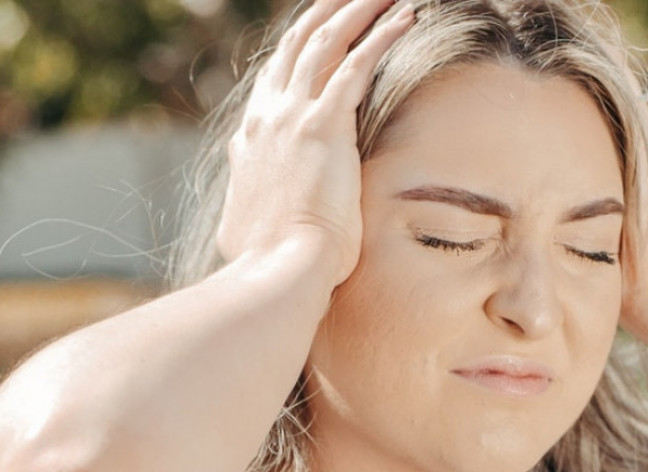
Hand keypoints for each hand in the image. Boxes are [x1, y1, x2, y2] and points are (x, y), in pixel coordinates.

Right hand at [215, 0, 413, 283]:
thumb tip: (242, 215)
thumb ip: (248, 206)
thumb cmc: (271, 264)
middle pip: (296, 47)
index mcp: (251, 140)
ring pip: (325, 43)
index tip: (320, 31)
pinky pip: (357, 65)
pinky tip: (405, 17)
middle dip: (326, 14)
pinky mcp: (323, 126)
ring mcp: (292, 117)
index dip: (298, 49)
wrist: (279, 270)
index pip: (274, 79)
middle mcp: (266, 118)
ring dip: (358, 10)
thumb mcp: (247, 227)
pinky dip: (382, 36)